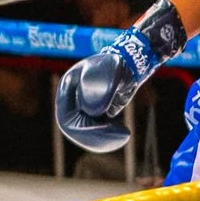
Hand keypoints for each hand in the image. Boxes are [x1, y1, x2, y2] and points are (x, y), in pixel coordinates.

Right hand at [57, 0, 184, 152]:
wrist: (131, 61)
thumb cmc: (119, 63)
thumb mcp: (111, 72)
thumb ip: (100, 87)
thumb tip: (92, 111)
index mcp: (68, 89)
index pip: (68, 121)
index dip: (88, 132)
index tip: (114, 129)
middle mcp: (72, 100)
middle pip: (76, 130)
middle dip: (98, 138)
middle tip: (125, 136)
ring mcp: (83, 107)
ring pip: (87, 134)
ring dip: (105, 139)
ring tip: (125, 134)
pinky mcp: (97, 113)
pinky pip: (98, 132)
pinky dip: (110, 135)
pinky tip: (124, 130)